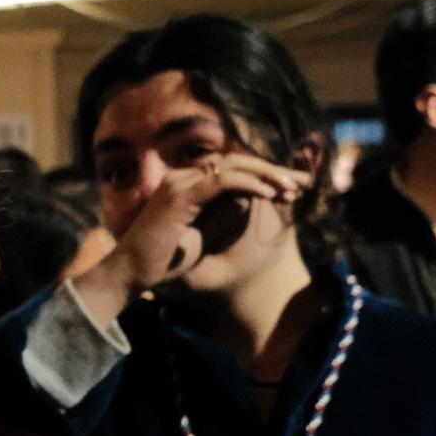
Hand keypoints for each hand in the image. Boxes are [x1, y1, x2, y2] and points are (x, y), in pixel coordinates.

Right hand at [74, 156, 307, 321]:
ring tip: (292, 187)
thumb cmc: (163, 259)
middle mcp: (181, 177)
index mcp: (186, 184)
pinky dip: (248, 184)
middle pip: (235, 162)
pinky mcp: (179, 196)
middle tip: (303, 182)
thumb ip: (223, 214)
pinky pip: (221, 181)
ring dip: (266, 175)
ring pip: (231, 166)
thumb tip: (249, 197)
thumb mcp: (204, 234)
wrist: (132, 273)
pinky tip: (270, 194)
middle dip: (272, 170)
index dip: (264, 176)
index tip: (292, 189)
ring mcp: (179, 183)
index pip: (231, 170)